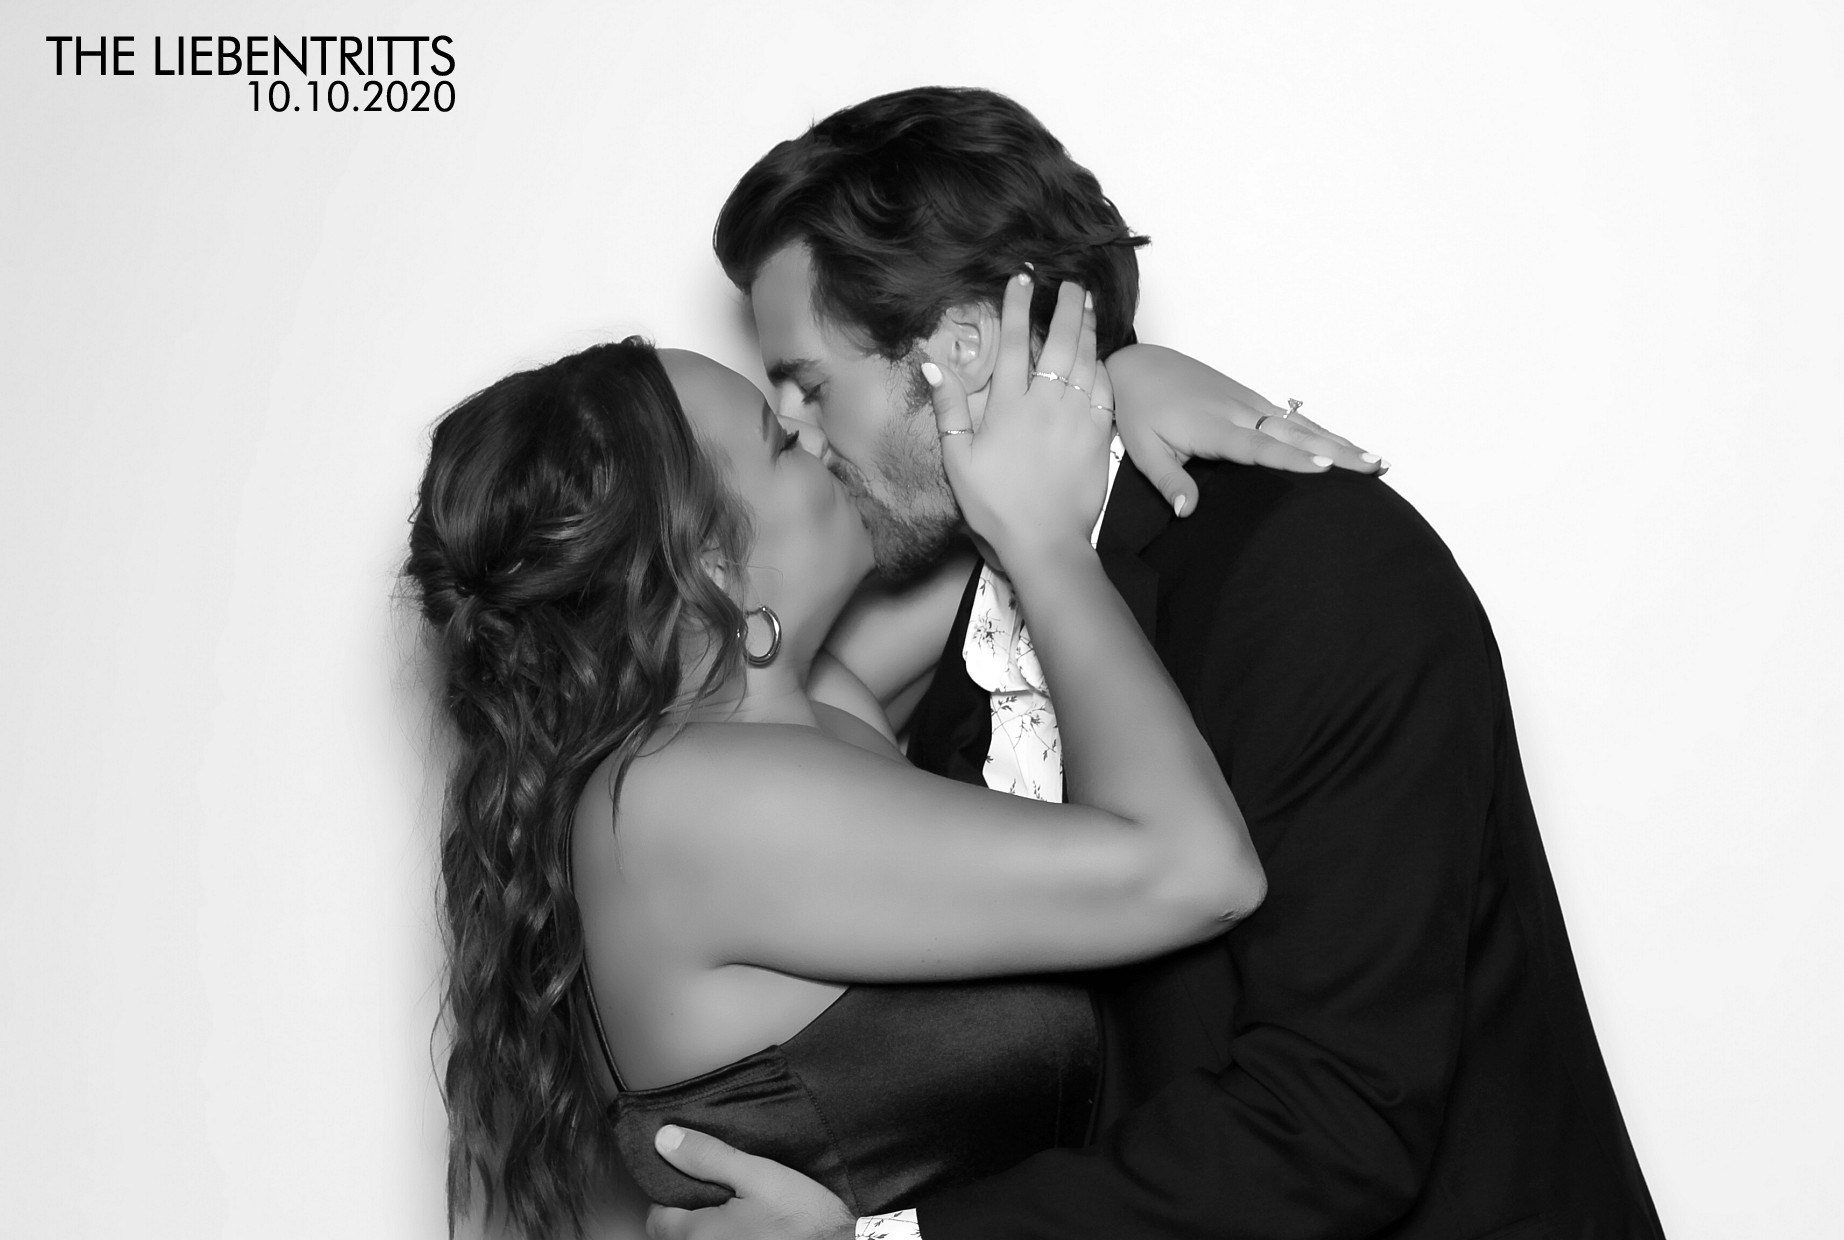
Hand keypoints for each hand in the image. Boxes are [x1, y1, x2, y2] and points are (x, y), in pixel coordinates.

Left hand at [646, 1125, 854, 1239]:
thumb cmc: (801, 1218)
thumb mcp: (756, 1174)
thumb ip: (708, 1157)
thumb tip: (664, 1140)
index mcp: (698, 1235)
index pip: (657, 1219)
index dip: (669, 1194)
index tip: (692, 1180)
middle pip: (677, 1234)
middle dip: (690, 1212)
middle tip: (720, 1192)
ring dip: (712, 1226)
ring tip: (740, 1208)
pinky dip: (729, 1236)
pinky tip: (755, 1227)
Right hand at [926, 272, 1113, 563]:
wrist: (1045, 542)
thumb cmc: (995, 505)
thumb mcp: (958, 460)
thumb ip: (948, 409)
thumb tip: (932, 364)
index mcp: (1009, 407)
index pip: (1012, 343)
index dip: (1017, 307)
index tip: (1022, 280)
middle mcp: (1047, 404)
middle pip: (1059, 342)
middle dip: (1065, 308)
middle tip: (1070, 284)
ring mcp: (1078, 418)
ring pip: (1087, 360)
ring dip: (1087, 329)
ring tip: (1087, 306)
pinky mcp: (1099, 436)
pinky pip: (1106, 391)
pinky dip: (1103, 368)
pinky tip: (1101, 357)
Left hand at [1107, 343, 1386, 516]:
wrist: (1137, 366)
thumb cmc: (1139, 411)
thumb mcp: (1143, 450)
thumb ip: (1168, 481)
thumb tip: (1187, 511)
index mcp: (1213, 427)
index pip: (1260, 447)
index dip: (1292, 458)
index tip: (1326, 467)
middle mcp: (1239, 412)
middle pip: (1294, 434)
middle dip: (1337, 450)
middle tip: (1374, 466)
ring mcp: (1248, 403)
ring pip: (1300, 424)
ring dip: (1338, 440)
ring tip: (1374, 459)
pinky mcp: (1250, 399)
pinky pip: (1291, 418)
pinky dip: (1320, 430)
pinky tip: (1341, 443)